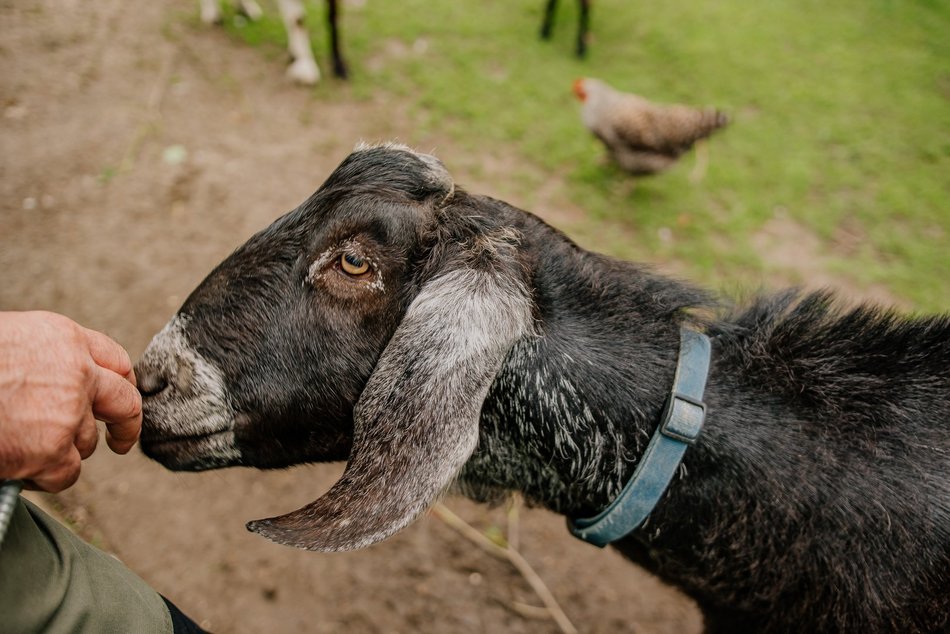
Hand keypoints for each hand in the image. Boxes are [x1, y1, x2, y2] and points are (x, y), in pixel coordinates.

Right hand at [0, 311, 141, 491]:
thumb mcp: (9, 341)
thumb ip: (44, 358)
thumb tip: (59, 379)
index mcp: (64, 338)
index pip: (115, 359)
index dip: (121, 382)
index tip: (120, 398)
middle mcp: (76, 372)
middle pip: (124, 402)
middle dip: (127, 424)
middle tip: (120, 442)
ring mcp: (67, 413)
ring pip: (87, 442)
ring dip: (62, 452)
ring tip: (22, 447)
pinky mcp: (51, 450)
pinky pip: (66, 474)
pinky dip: (46, 478)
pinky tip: (19, 470)